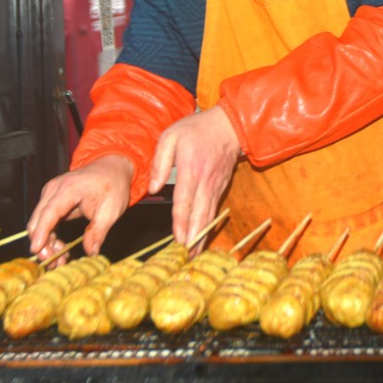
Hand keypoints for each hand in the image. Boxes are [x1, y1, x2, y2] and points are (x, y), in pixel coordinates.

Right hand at [26, 155, 133, 257]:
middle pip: (38, 220)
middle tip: (55, 264)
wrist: (112, 168)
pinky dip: (49, 236)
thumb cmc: (113, 185)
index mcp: (69, 188)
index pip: (49, 212)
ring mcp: (50, 194)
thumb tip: (91, 252)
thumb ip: (98, 231)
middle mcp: (54, 189)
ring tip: (60, 260)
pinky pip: (44, 221)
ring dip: (46, 243)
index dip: (42, 232)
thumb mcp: (111, 210)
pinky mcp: (51, 200)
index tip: (36, 250)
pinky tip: (60, 249)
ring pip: (38, 223)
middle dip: (42, 244)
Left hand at [149, 105, 241, 246]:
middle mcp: (205, 182)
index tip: (179, 239)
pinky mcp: (221, 188)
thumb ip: (159, 161)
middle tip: (187, 256)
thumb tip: (152, 188)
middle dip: (194, 237)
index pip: (184, 201)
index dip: (181, 222)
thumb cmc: (197, 129)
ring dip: (202, 236)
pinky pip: (214, 210)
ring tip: (195, 255)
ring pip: (209, 216)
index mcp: (191, 170)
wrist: (229, 125)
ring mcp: (215, 186)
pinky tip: (202, 237)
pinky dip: (209, 226)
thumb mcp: (171, 136)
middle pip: (199, 214)